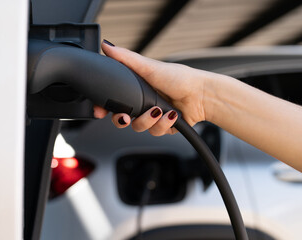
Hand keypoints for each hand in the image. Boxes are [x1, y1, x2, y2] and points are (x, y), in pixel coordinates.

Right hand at [94, 40, 211, 135]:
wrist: (201, 95)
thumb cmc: (179, 78)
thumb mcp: (149, 67)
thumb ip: (125, 59)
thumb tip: (107, 46)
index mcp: (136, 89)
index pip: (114, 102)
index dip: (104, 108)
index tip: (100, 111)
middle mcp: (142, 103)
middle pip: (122, 119)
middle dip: (122, 120)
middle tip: (126, 117)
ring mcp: (153, 116)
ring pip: (138, 127)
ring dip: (148, 120)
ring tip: (158, 110)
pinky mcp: (163, 127)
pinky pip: (155, 132)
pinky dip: (163, 124)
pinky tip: (170, 115)